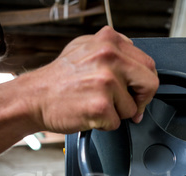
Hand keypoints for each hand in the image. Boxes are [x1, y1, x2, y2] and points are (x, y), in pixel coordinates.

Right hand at [25, 26, 158, 133]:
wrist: (35, 97)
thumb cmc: (59, 79)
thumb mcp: (86, 49)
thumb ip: (113, 52)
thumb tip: (135, 67)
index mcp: (110, 41)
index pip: (148, 64)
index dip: (144, 83)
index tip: (136, 92)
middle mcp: (110, 57)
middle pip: (150, 84)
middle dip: (142, 100)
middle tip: (130, 107)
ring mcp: (106, 82)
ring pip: (132, 108)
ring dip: (118, 114)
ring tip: (97, 105)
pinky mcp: (101, 106)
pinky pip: (117, 123)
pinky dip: (105, 124)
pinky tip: (90, 114)